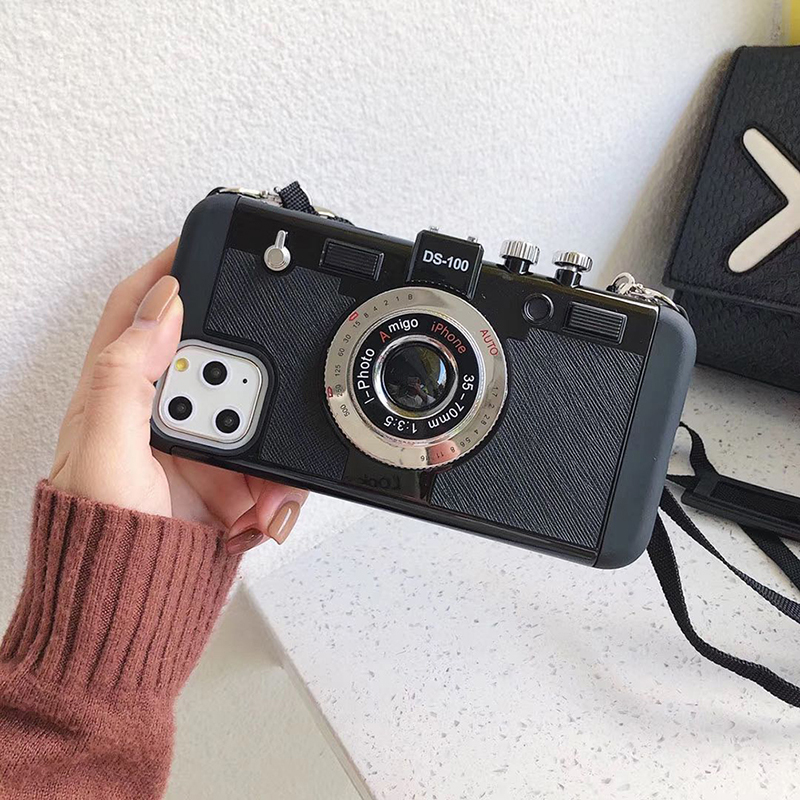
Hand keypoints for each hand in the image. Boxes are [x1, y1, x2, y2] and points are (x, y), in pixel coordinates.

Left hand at [49, 242, 306, 554]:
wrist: (137, 611)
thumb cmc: (100, 539)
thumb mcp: (103, 452)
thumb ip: (125, 376)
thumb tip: (159, 308)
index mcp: (115, 394)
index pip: (136, 311)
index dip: (165, 272)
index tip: (200, 246)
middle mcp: (158, 412)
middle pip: (215, 357)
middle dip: (241, 376)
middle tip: (240, 409)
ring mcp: (200, 445)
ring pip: (255, 409)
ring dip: (267, 440)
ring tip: (253, 489)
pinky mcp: (231, 478)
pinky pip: (274, 462)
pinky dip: (282, 486)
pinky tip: (267, 508)